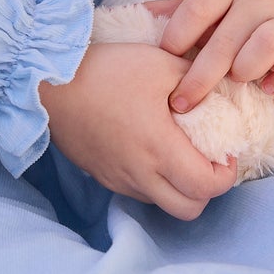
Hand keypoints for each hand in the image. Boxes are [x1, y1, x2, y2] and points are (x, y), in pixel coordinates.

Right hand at [41, 44, 236, 220]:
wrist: (47, 82)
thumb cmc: (106, 70)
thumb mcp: (160, 63)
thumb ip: (197, 78)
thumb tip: (221, 87)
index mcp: (158, 148)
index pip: (206, 187)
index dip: (226, 176)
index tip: (226, 152)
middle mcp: (139, 174)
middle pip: (188, 210)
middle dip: (206, 191)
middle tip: (208, 160)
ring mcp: (118, 179)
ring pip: (162, 203)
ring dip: (179, 188)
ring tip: (179, 154)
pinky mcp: (102, 176)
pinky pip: (139, 192)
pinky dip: (155, 181)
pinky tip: (150, 150)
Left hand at [150, 0, 273, 114]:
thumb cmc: (246, 15)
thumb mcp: (214, 6)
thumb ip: (176, 13)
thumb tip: (131, 18)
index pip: (198, 5)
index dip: (177, 35)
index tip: (163, 62)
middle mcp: (258, 1)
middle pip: (226, 37)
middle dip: (200, 76)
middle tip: (181, 104)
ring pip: (267, 42)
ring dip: (246, 67)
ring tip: (236, 82)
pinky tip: (269, 89)